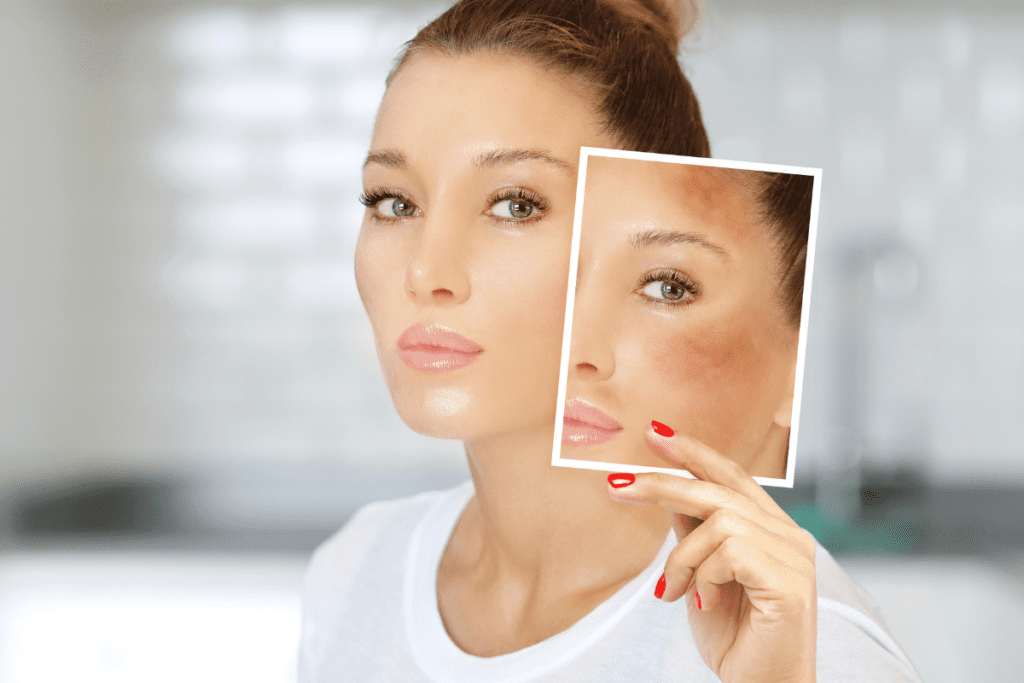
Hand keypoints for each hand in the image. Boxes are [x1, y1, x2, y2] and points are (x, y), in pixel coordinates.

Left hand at [606, 422, 816, 682]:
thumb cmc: (736, 637)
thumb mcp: (701, 575)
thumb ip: (694, 534)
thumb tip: (668, 495)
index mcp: (771, 529)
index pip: (731, 475)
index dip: (693, 452)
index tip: (654, 432)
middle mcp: (789, 535)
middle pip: (717, 490)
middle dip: (660, 484)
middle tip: (615, 486)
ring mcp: (794, 556)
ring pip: (717, 521)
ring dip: (682, 557)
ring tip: (676, 592)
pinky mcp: (789, 580)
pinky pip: (728, 551)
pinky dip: (702, 576)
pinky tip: (704, 603)